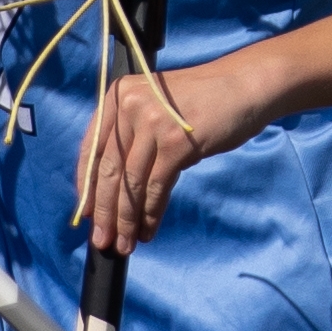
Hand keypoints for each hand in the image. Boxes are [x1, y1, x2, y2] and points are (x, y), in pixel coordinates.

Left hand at [77, 57, 269, 254]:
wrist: (245, 86)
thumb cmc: (201, 101)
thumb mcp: (154, 107)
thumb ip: (130, 135)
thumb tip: (111, 186)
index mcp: (116, 97)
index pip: (91, 149)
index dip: (87, 186)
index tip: (86, 214)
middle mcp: (128, 107)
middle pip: (108, 170)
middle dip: (104, 211)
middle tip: (101, 240)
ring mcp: (152, 124)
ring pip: (131, 183)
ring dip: (126, 219)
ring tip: (125, 244)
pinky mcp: (176, 143)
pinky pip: (157, 187)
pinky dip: (151, 213)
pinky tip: (148, 231)